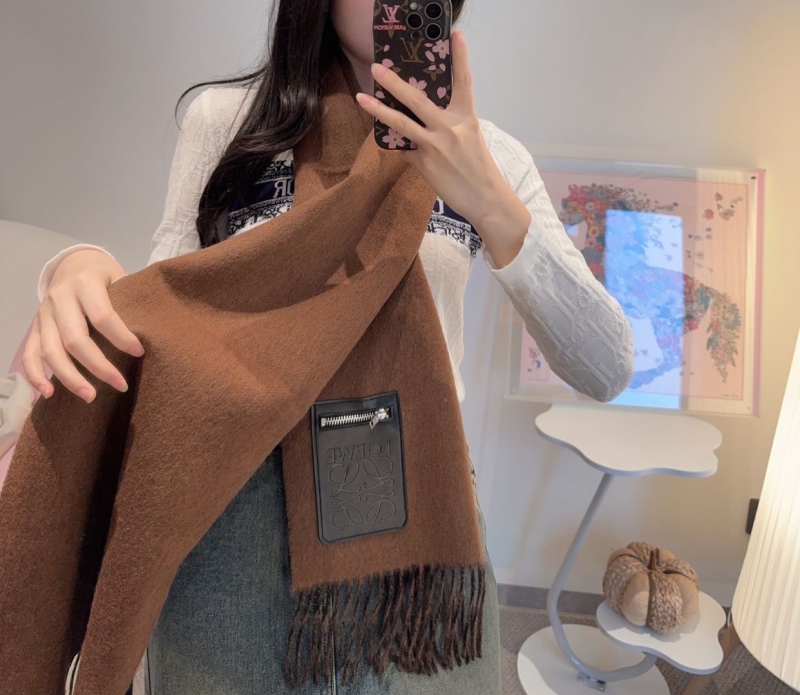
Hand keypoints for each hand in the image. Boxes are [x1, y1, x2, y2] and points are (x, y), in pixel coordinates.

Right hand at [22, 250, 144, 402]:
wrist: (74, 263)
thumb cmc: (106, 277)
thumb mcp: (121, 278)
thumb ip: (130, 301)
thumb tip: (155, 334)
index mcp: (85, 284)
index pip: (102, 316)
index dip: (122, 338)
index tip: (139, 353)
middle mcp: (60, 298)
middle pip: (75, 339)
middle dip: (98, 366)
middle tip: (121, 386)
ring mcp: (43, 314)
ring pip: (51, 351)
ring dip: (70, 377)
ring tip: (91, 397)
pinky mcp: (35, 327)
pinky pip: (29, 354)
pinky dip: (35, 375)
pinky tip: (49, 394)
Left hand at [354, 29, 514, 227]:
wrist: (486, 199)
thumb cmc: (479, 169)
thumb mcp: (471, 139)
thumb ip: (448, 126)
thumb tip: (421, 121)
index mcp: (467, 118)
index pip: (464, 82)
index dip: (460, 57)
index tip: (456, 34)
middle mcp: (450, 128)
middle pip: (418, 100)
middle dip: (395, 82)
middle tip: (378, 67)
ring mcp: (435, 146)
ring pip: (402, 123)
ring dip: (380, 109)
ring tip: (363, 97)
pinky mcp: (425, 164)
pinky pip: (405, 149)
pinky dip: (398, 145)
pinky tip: (391, 141)